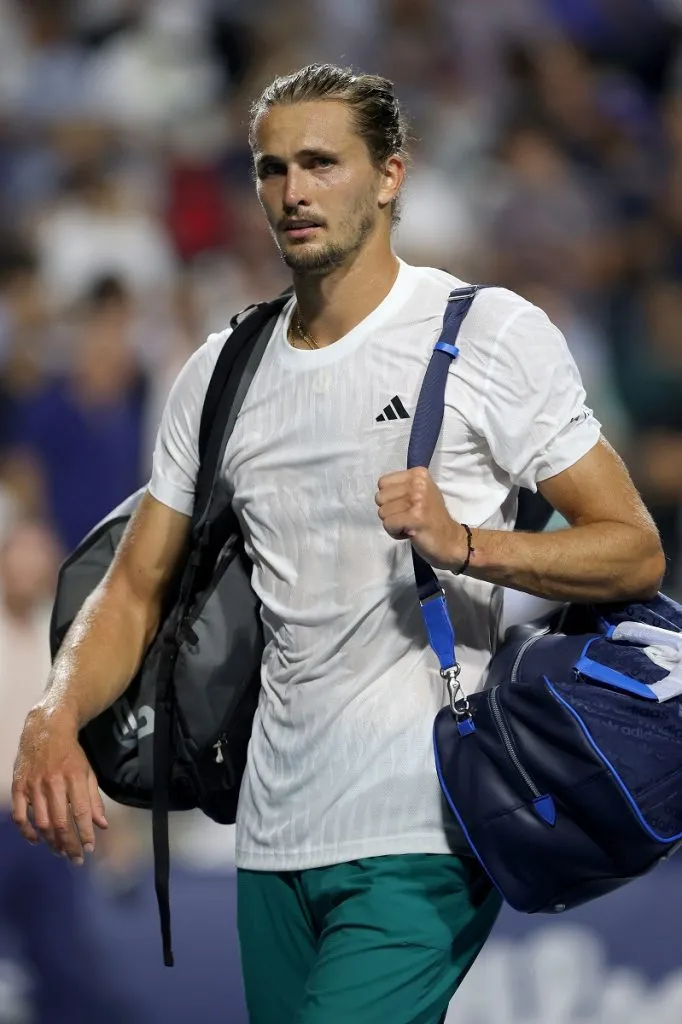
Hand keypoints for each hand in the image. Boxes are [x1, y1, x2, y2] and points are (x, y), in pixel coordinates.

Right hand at [11, 705, 107, 863]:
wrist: (46, 729)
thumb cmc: (71, 753)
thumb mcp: (88, 772)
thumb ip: (94, 799)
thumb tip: (102, 825)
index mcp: (74, 776)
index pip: (80, 811)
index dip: (85, 833)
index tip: (90, 848)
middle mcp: (53, 781)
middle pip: (60, 821)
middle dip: (69, 844)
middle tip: (76, 858)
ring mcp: (33, 784)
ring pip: (41, 821)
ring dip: (51, 841)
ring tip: (60, 851)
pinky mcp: (18, 786)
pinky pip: (20, 815)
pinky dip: (27, 832)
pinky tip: (36, 840)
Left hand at [375, 467, 466, 569]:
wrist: (451, 540)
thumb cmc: (432, 518)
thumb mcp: (421, 493)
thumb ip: (402, 487)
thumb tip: (381, 490)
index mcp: (418, 474)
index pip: (382, 482)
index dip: (390, 498)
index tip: (406, 506)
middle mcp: (418, 483)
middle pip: (380, 497)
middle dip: (390, 511)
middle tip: (408, 517)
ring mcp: (417, 500)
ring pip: (382, 512)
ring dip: (393, 523)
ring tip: (410, 525)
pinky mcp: (415, 517)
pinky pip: (388, 524)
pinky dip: (395, 533)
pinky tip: (410, 532)